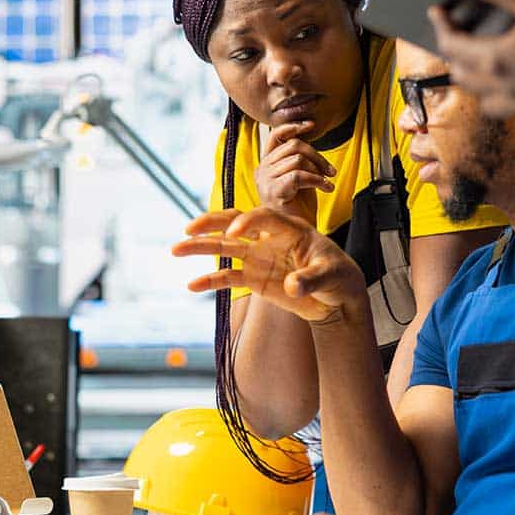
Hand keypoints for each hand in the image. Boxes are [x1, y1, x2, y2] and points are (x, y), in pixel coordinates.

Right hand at [172, 208, 365, 322]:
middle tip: (188, 228)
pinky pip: (228, 277)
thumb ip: (310, 279)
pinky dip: (211, 280)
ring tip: (176, 249)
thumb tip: (292, 286)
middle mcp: (269, 239)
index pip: (263, 217)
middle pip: (235, 224)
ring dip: (200, 247)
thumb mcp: (330, 276)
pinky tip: (192, 285)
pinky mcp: (254, 277)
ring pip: (225, 248)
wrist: (336, 297)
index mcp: (290, 229)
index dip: (247, 222)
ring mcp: (259, 257)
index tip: (233, 234)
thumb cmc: (338, 277)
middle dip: (211, 223)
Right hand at [255, 121, 335, 223]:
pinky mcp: (274, 192)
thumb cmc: (298, 207)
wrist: (296, 235)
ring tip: (326, 181)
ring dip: (319, 170)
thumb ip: (297, 156)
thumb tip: (305, 133)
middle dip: (317, 156)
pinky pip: (299, 175)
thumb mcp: (298, 175)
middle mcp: (261, 170)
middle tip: (330, 171)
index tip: (311, 125)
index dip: (293, 127)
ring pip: (298, 159)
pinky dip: (318, 180)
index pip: (276, 135)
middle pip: (293, 146)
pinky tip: (326, 188)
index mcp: (265, 164)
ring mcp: (265, 181)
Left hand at [429, 0, 514, 120]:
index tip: (436, 12)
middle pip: (463, 77)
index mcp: (496, 60)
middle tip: (456, 37)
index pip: (451, 46)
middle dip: (454, 56)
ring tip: (482, 66)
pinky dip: (509, 101)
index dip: (440, 26)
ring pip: (487, 103)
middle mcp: (506, 89)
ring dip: (478, 84)